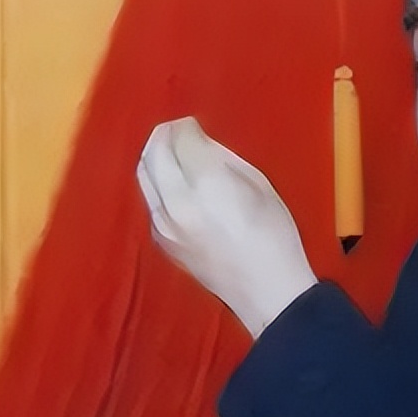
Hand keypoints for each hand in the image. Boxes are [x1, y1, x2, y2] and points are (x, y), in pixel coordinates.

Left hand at [137, 117, 316, 337]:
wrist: (266, 291)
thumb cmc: (275, 236)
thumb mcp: (260, 186)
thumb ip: (224, 159)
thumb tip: (200, 143)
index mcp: (208, 184)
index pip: (181, 139)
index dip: (187, 126)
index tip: (194, 125)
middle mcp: (177, 201)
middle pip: (153, 151)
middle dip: (164, 135)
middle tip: (178, 131)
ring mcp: (163, 223)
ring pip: (143, 174)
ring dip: (155, 157)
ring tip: (174, 153)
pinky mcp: (160, 239)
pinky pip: (150, 200)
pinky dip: (158, 183)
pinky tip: (176, 185)